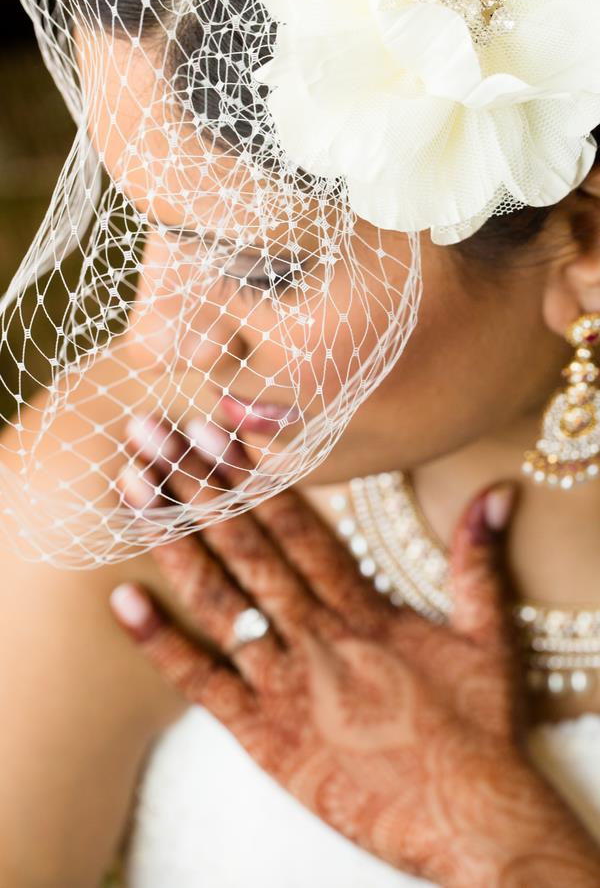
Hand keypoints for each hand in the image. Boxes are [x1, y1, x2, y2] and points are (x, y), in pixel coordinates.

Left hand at [111, 416, 599, 887]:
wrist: (471, 821)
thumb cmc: (480, 730)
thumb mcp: (490, 638)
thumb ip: (478, 561)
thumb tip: (496, 493)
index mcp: (363, 609)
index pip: (295, 526)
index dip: (250, 475)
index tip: (213, 430)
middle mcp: (317, 636)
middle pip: (247, 548)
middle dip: (196, 487)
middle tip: (152, 433)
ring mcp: (286, 686)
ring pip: (219, 601)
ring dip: (174, 543)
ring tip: (132, 488)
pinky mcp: (265, 738)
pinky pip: (202, 685)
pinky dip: (160, 644)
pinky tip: (122, 600)